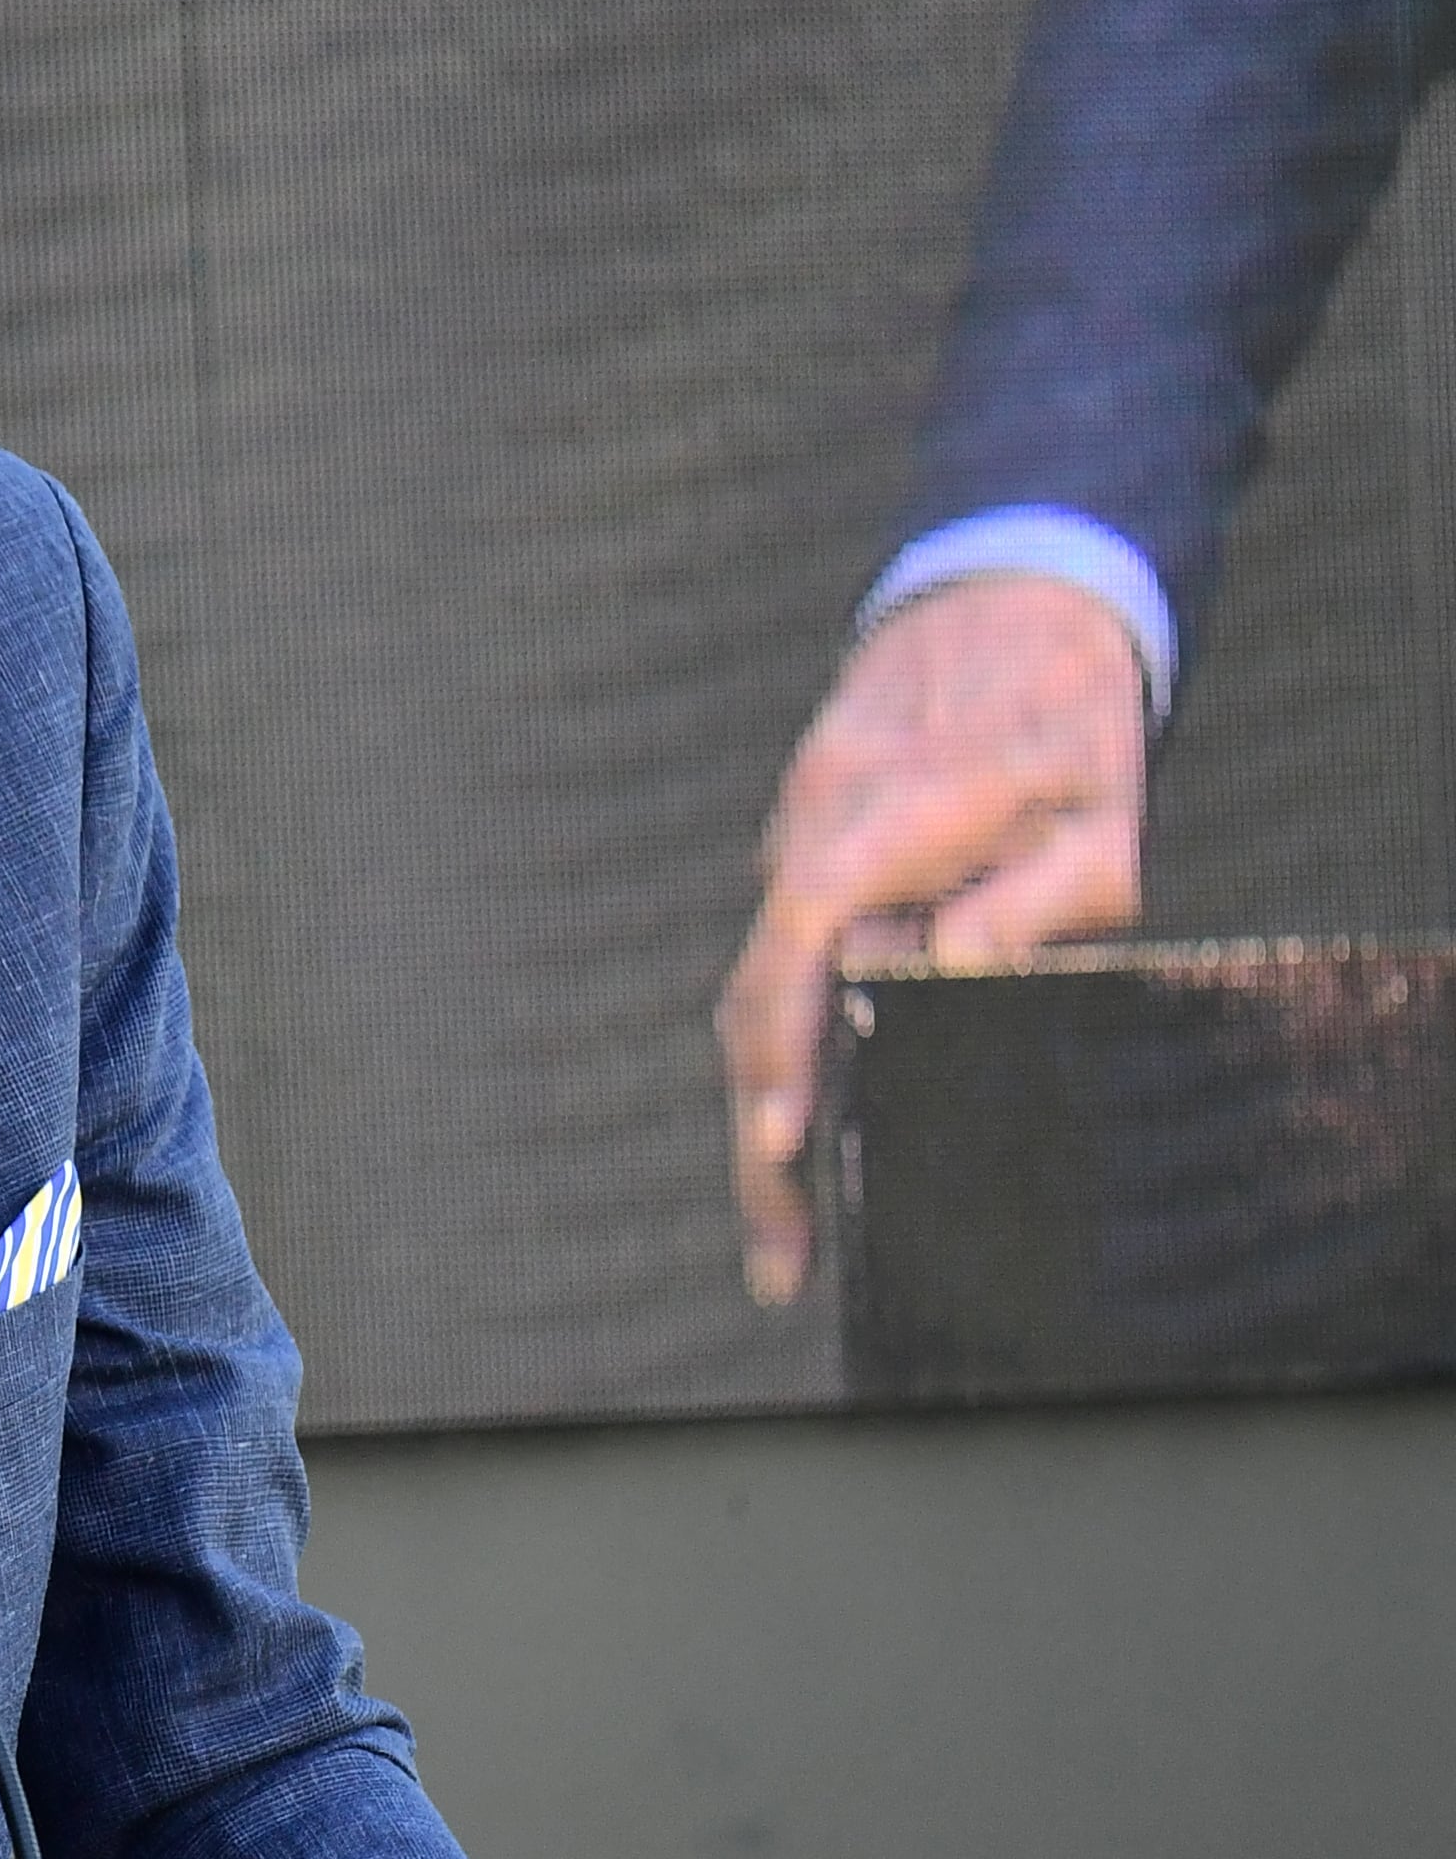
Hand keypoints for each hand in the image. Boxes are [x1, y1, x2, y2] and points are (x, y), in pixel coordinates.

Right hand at [716, 577, 1150, 1303]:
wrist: (1010, 604)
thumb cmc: (1069, 722)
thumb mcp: (1102, 813)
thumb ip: (1037, 896)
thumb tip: (954, 973)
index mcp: (889, 811)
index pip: (803, 937)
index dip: (783, 1042)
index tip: (781, 1138)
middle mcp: (815, 824)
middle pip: (757, 993)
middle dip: (760, 1130)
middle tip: (782, 1253)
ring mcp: (794, 837)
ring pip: (759, 988)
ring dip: (767, 1108)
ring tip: (785, 1233)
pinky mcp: (798, 855)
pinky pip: (780, 964)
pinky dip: (786, 1051)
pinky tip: (806, 1136)